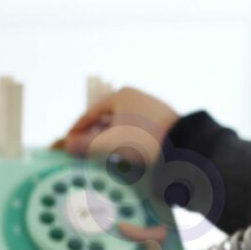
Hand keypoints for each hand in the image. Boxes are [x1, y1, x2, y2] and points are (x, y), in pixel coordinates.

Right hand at [52, 86, 178, 167]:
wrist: (184, 144)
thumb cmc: (143, 139)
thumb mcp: (110, 143)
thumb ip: (86, 144)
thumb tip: (66, 145)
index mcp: (121, 95)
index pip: (91, 112)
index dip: (77, 129)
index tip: (67, 142)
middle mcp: (136, 96)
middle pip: (106, 117)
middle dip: (93, 134)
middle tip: (82, 149)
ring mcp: (150, 107)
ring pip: (122, 124)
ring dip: (110, 138)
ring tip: (101, 154)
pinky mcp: (162, 120)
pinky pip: (136, 129)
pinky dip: (126, 139)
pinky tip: (123, 153)